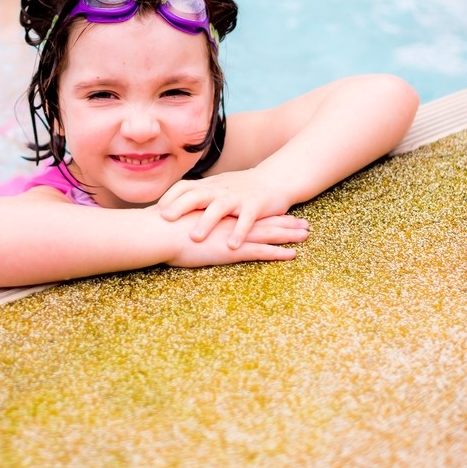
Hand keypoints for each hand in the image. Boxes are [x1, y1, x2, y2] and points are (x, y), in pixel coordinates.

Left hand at [158, 170, 302, 248]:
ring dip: (206, 222)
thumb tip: (167, 208)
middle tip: (166, 219)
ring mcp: (237, 197)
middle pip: (196, 195)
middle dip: (180, 206)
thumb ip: (195, 196)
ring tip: (195, 237)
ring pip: (219, 208)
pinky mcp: (255, 206)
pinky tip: (232, 245)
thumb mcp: (214, 189)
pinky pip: (246, 219)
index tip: (155, 210)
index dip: (169, 197)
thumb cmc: (238, 189)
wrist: (272, 181)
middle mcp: (220, 190)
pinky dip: (239, 232)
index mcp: (209, 186)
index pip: (184, 187)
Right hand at [168, 211, 308, 267]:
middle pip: (263, 221)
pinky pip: (260, 252)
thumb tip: (186, 222)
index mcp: (219, 216)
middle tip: (304, 223)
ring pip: (268, 234)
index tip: (280, 213)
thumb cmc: (163, 228)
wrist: (159, 231)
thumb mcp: (180, 220)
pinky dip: (277, 252)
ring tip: (307, 234)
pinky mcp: (231, 250)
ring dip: (288, 235)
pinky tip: (292, 254)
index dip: (264, 214)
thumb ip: (189, 221)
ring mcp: (232, 236)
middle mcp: (230, 223)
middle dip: (285, 222)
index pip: (246, 214)